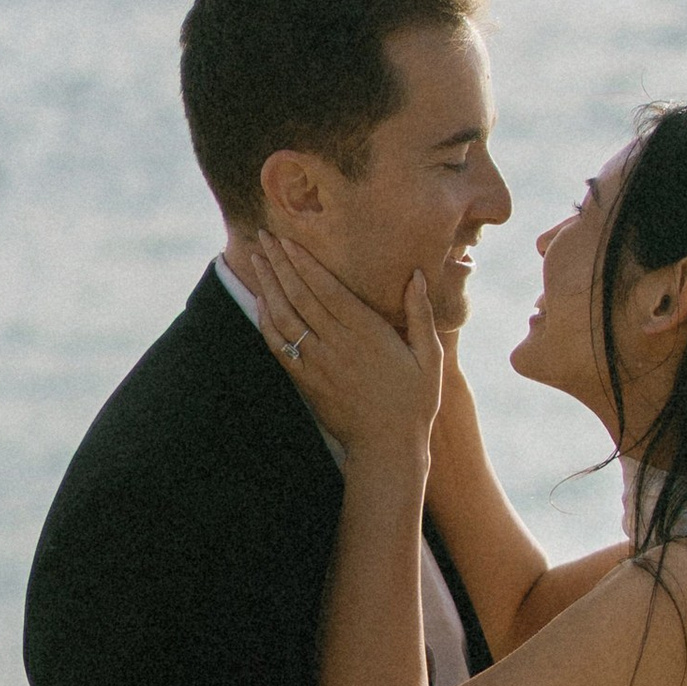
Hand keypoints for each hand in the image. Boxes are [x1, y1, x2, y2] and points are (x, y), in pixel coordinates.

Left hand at [248, 237, 445, 455]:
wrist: (387, 449)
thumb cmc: (414, 403)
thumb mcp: (430, 358)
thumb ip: (420, 315)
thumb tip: (417, 276)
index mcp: (367, 333)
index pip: (327, 288)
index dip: (304, 262)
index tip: (288, 240)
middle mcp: (337, 344)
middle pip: (300, 295)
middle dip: (279, 263)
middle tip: (263, 236)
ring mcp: (318, 363)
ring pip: (284, 316)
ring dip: (267, 285)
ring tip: (256, 259)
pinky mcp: (306, 381)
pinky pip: (279, 345)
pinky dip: (266, 321)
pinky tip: (260, 301)